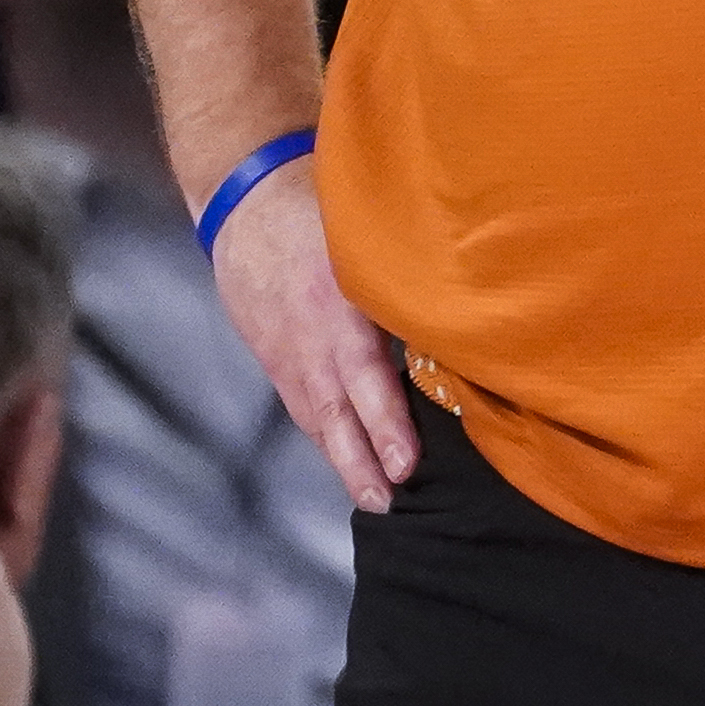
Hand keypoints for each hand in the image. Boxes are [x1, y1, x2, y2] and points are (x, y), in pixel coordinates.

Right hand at [211, 158, 417, 511]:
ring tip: (373, 499)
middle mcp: (311, 342)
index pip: (366, 379)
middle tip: (387, 502)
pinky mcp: (275, 359)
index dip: (386, 423)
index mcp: (339, 309)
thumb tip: (458, 311)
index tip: (407, 464)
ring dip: (344, 460)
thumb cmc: (321, 209)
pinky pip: (303, 406)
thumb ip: (403, 277)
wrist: (245, 203)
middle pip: (336, 414)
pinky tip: (345, 460)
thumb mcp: (364, 235)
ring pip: (318, 418)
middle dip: (362, 462)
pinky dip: (325, 436)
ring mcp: (288, 355)